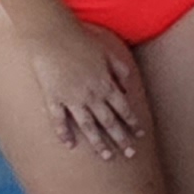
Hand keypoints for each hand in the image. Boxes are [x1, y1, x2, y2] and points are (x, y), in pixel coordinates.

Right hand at [27, 16, 145, 160]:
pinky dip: (64, 134)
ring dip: (99, 143)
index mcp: (106, 84)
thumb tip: (128, 87)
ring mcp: (72, 99)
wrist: (52, 36)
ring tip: (107, 157)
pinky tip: (71, 146)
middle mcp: (92, 95)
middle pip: (110, 122)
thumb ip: (121, 70)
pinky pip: (59, 121)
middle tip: (131, 155)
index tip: (140, 135)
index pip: (124, 109)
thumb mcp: (108, 53)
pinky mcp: (53, 98)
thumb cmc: (81, 41)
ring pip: (88, 127)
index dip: (133, 123)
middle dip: (122, 139)